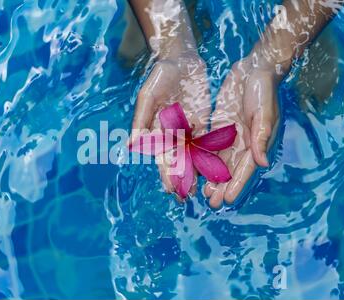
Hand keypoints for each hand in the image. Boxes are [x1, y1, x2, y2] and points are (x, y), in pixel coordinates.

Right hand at [131, 52, 210, 196]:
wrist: (182, 59)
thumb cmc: (161, 74)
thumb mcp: (149, 95)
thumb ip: (141, 118)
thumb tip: (132, 143)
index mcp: (156, 129)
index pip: (160, 155)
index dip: (165, 172)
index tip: (169, 187)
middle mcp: (171, 133)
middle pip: (176, 160)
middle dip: (179, 178)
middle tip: (183, 197)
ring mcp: (187, 130)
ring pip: (190, 156)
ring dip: (193, 173)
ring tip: (197, 191)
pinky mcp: (202, 124)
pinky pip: (205, 144)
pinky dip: (207, 158)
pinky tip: (211, 171)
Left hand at [204, 57, 279, 207]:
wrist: (254, 69)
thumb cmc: (263, 89)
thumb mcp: (264, 112)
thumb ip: (261, 136)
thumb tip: (262, 163)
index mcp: (257, 142)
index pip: (246, 168)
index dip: (237, 184)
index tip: (228, 199)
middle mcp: (244, 143)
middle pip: (232, 170)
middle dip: (222, 187)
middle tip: (212, 203)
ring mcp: (231, 136)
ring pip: (220, 162)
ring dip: (213, 178)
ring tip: (204, 193)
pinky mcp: (220, 127)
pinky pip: (211, 146)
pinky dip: (204, 159)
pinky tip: (196, 170)